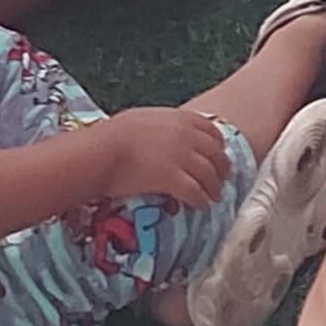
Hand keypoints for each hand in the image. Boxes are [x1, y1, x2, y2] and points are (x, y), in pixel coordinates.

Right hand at [89, 105, 233, 212]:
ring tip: (214, 197)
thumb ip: (163, 125)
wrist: (102, 151)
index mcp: (181, 118)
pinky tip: (200, 206)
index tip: (218, 155)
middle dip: (221, 168)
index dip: (218, 145)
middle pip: (215, 154)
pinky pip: (195, 192)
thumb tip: (165, 132)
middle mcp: (187, 136)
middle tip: (222, 180)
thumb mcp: (144, 119)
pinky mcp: (173, 180)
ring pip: (209, 175)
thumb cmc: (113, 134)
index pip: (211, 131)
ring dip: (213, 188)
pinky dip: (200, 201)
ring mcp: (182, 158)